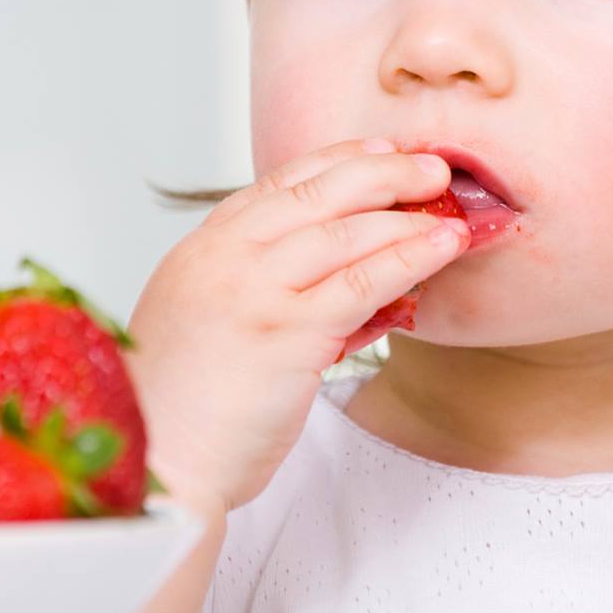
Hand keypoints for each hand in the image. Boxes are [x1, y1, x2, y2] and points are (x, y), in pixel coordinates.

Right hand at [125, 137, 468, 515]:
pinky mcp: (288, 333)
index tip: (380, 152)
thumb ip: (267, 291)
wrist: (160, 460)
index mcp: (202, 249)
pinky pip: (363, 282)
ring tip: (452, 211)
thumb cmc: (186, 406)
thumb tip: (353, 278)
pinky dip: (410, 257)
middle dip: (384, 172)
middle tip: (432, 168)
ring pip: (347, 232)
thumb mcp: (212, 323)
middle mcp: (225, 257)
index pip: (279, 185)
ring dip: (408, 215)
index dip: (338, 162)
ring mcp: (255, 291)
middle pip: (318, 193)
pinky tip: (442, 248)